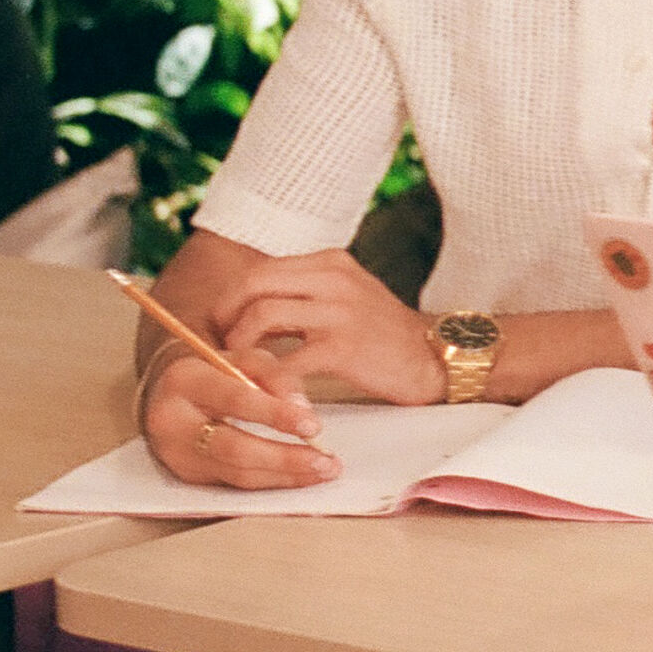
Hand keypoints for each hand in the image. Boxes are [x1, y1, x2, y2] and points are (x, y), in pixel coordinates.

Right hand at [138, 349, 338, 489]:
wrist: (170, 392)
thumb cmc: (215, 372)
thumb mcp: (244, 359)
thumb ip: (275, 376)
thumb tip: (301, 410)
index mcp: (185, 380)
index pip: (235, 399)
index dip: (276, 415)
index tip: (313, 426)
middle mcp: (171, 420)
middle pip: (233, 447)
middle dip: (284, 458)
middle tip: (323, 460)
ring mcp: (175, 453)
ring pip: (236, 473)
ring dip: (284, 476)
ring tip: (322, 470)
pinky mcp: (186, 474)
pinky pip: (235, 483)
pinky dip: (271, 481)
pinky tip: (299, 476)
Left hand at [213, 251, 444, 405]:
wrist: (432, 358)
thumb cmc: (382, 333)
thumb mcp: (347, 295)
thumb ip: (304, 294)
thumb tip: (248, 308)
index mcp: (331, 263)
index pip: (262, 269)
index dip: (232, 297)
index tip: (222, 322)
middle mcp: (334, 279)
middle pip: (253, 284)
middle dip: (226, 314)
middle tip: (220, 341)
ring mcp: (339, 311)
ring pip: (262, 315)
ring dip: (239, 343)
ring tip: (240, 364)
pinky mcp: (342, 347)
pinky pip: (286, 360)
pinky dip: (267, 377)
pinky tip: (266, 388)